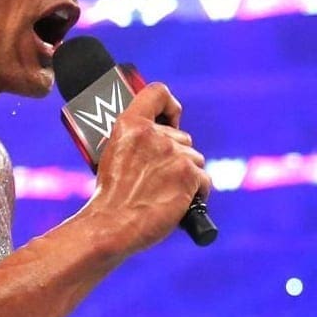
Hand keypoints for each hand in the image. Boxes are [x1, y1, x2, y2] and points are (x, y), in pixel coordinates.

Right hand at [86, 82, 210, 253]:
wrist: (112, 223)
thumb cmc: (111, 195)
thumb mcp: (114, 154)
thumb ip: (136, 140)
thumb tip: (161, 141)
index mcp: (129, 124)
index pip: (157, 93)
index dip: (169, 105)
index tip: (171, 119)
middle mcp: (153, 134)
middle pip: (182, 137)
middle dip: (175, 156)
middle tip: (157, 177)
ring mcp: (173, 153)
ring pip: (195, 159)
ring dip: (185, 175)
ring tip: (164, 192)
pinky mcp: (188, 174)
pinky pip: (204, 179)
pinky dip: (196, 192)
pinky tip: (180, 202)